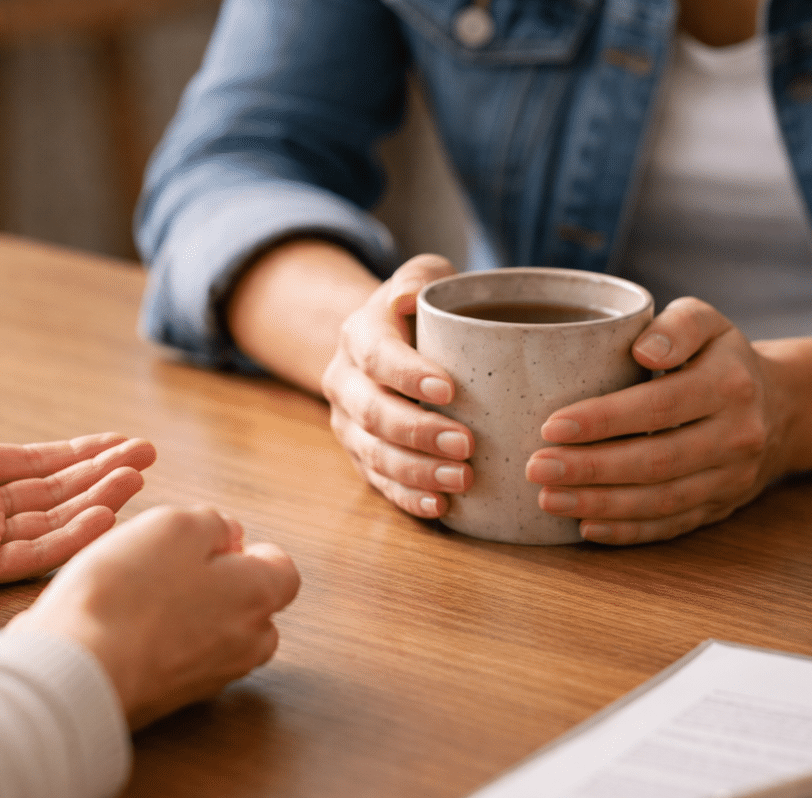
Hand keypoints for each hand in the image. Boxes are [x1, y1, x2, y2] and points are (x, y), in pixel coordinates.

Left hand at [0, 371, 155, 591]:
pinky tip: (103, 514)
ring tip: (138, 477)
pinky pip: (29, 554)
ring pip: (51, 522)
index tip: (123, 441)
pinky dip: (68, 537)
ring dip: (96, 501)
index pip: (36, 465)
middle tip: (147, 455)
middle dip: (102, 473)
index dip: (81, 453)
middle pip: (54, 492)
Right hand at [10, 506, 299, 729]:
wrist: (78, 672)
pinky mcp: (172, 700)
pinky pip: (179, 662)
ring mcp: (210, 678)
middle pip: (251, 609)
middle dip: (222, 586)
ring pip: (215, 637)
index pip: (283, 573)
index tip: (214, 544)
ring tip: (139, 595)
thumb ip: (211, 524)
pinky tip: (122, 627)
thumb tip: (228, 535)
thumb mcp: (173, 526)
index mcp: (257, 598)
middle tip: (172, 567)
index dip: (250, 551)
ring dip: (188, 615)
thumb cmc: (126, 594)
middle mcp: (245, 645)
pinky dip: (160, 643)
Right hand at [321, 254, 474, 517]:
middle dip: (419, 433)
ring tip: (461, 480)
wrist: (385, 343)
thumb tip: (407, 300)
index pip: (377, 357)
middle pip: (374, 414)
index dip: (408, 375)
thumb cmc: (421, 311)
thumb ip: (421, 279)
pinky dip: (408, 498)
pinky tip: (440, 506)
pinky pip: (379, 484)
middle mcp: (344, 382)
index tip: (449, 390)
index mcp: (358, 335)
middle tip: (467, 444)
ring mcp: (349, 424)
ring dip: (416, 471)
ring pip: (374, 455)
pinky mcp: (361, 456)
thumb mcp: (424, 276)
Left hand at [526, 297, 789, 544]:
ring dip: (600, 504)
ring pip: (661, 501)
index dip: (604, 420)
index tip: (552, 426)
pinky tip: (585, 526)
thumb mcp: (708, 323)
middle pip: (656, 460)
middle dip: (591, 469)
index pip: (660, 406)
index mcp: (728, 385)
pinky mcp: (720, 508)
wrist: (782, 408)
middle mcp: (736, 436)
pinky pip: (671, 526)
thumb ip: (677, 325)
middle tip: (536, 469)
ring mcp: (731, 479)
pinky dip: (627, 531)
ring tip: (548, 499)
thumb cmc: (722, 360)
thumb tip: (643, 349)